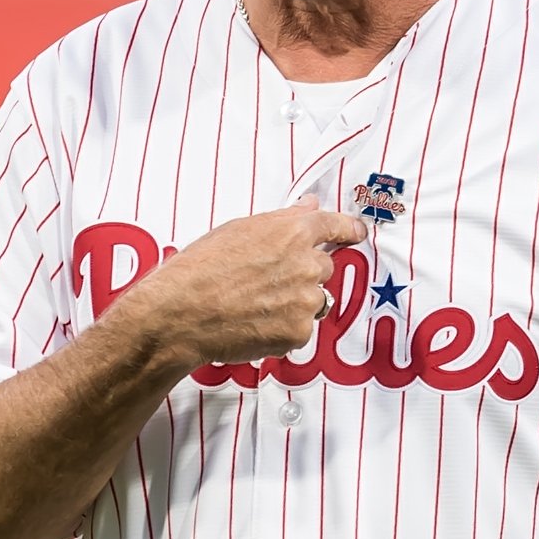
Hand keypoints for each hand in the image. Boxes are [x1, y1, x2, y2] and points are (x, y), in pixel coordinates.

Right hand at [139, 206, 365, 368]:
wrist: (182, 313)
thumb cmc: (201, 269)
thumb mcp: (239, 230)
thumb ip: (281, 220)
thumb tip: (308, 207)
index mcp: (292, 233)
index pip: (334, 225)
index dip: (348, 229)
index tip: (356, 232)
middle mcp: (306, 265)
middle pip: (324, 267)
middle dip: (304, 273)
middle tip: (269, 282)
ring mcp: (306, 301)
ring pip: (314, 301)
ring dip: (295, 303)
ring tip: (256, 305)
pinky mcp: (299, 332)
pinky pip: (301, 329)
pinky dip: (283, 329)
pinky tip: (254, 324)